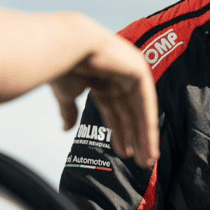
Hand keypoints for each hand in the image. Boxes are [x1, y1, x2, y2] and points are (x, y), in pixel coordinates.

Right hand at [49, 29, 159, 168]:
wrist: (63, 46)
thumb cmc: (60, 66)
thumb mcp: (66, 94)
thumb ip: (69, 110)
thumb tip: (66, 129)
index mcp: (101, 79)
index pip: (115, 111)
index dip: (120, 133)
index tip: (124, 153)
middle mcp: (119, 75)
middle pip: (131, 113)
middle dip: (136, 138)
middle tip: (142, 162)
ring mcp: (130, 71)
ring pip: (141, 110)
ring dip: (145, 136)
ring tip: (147, 159)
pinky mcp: (138, 70)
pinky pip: (146, 102)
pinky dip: (147, 123)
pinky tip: (149, 142)